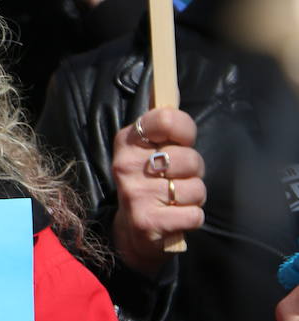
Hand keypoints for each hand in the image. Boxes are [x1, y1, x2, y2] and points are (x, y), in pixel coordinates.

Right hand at [110, 108, 205, 275]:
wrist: (132, 232)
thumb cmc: (150, 184)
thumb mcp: (149, 150)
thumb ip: (164, 126)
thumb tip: (171, 89)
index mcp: (127, 141)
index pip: (168, 118)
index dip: (185, 132)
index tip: (179, 142)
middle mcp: (126, 165)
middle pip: (189, 158)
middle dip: (194, 172)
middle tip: (176, 179)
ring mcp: (135, 194)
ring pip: (195, 189)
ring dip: (193, 197)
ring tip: (174, 200)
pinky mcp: (147, 221)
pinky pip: (194, 214)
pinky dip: (192, 217)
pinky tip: (175, 217)